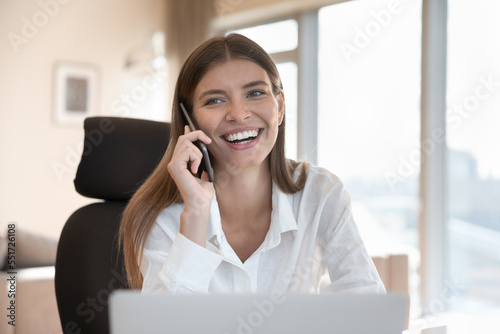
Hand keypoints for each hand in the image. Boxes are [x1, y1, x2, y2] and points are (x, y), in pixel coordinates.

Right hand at [167, 126, 213, 245]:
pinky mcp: (175, 166)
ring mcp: (173, 164)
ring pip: (187, 143)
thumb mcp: (205, 170)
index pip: (182, 141)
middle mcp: (174, 162)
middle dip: (197, 135)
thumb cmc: (203, 191)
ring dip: (199, 153)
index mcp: (181, 162)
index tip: (191, 127)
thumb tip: (202, 144)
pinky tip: (195, 170)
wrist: (200, 203)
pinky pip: (188, 152)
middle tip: (208, 142)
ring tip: (199, 167)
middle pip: (183, 138)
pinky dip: (196, 158)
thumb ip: (202, 158)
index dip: (188, 132)